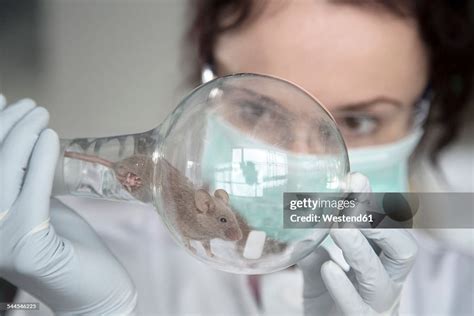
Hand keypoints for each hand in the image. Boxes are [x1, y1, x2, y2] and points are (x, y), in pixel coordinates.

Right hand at [0, 96, 136, 314]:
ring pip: (3, 173)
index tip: (2, 101)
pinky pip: (32, 192)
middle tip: (31, 106)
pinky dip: (39, 161)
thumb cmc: (65, 245)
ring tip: (41, 114)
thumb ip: (22, 175)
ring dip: (22, 135)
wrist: (91, 289)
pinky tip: (50, 138)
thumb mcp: (36, 202)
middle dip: (5, 126)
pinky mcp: (25, 247)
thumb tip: (18, 132)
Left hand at [298, 173, 417, 314]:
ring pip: (380, 277)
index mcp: (381, 264)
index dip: (372, 204)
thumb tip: (297, 226)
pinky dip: (344, 287)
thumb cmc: (329, 306)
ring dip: (359, 249)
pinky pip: (357, 307)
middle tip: (353, 199)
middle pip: (400, 249)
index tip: (354, 178)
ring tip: (339, 227)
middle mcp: (386, 284)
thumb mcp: (320, 274)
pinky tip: (329, 269)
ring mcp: (376, 306)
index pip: (386, 229)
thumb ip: (312, 252)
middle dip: (380, 221)